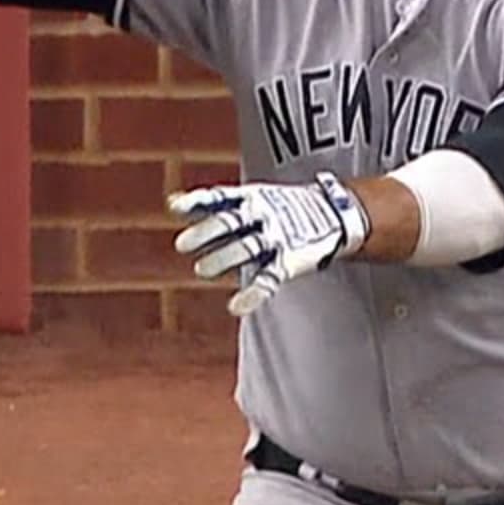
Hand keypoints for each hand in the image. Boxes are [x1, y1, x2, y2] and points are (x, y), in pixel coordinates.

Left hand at [168, 172, 371, 316]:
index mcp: (251, 197)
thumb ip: (216, 205)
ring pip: (247, 248)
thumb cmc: (281, 208)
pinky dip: (252, 294)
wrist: (334, 215)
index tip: (173, 207)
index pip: (219, 197)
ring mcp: (276, 236)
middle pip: (230, 221)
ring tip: (202, 269)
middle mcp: (262, 214)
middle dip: (206, 233)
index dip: (196, 202)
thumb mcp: (252, 197)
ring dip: (223, 259)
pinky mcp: (289, 260)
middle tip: (181, 245)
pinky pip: (269, 278)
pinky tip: (236, 307)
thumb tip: (169, 204)